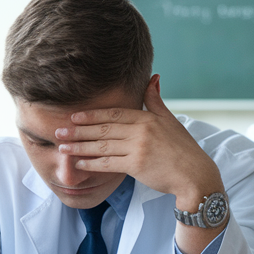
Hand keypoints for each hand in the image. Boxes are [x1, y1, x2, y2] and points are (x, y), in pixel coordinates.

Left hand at [56, 76, 224, 210]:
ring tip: (62, 146)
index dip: (92, 115)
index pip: (114, 114)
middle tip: (59, 131)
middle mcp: (141, 132)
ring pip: (101, 146)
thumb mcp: (171, 121)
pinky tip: (78, 162)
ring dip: (79, 147)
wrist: (195, 175)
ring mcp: (138, 149)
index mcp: (148, 119)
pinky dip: (91, 163)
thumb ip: (156, 101)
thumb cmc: (184, 149)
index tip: (74, 116)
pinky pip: (107, 163)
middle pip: (103, 129)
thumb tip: (153, 78)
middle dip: (79, 130)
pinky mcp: (136, 166)